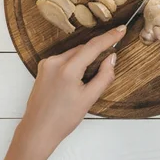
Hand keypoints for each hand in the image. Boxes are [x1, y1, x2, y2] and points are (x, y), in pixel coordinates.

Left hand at [0, 26, 124, 159]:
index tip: (121, 29)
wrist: (38, 130)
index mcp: (68, 69)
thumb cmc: (63, 119)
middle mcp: (55, 62)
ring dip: (85, 57)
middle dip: (97, 51)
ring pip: (73, 53)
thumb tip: (112, 58)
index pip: (93, 46)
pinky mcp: (43, 68)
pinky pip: (64, 59)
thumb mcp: (89, 99)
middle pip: (83, 49)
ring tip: (90, 77)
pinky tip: (78, 77)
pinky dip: (74, 62)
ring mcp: (47, 64)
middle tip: (111, 57)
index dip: (109, 37)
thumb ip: (104, 76)